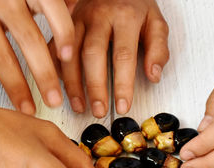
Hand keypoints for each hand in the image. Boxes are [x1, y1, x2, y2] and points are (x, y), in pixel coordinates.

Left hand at [0, 0, 75, 114]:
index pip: (1, 59)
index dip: (16, 87)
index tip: (27, 108)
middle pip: (27, 43)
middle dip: (43, 77)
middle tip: (53, 100)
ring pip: (46, 23)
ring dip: (60, 51)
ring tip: (66, 73)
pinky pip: (58, 8)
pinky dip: (66, 30)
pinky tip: (69, 49)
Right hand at [50, 0, 169, 117]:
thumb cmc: (134, 5)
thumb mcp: (156, 22)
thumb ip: (158, 48)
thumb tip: (153, 75)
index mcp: (125, 16)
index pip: (123, 55)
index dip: (122, 84)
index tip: (122, 106)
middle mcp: (99, 16)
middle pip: (93, 55)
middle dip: (95, 87)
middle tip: (99, 110)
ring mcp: (78, 18)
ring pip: (70, 53)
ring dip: (72, 83)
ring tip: (79, 106)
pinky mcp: (65, 23)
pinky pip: (55, 47)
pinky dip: (57, 69)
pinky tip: (61, 87)